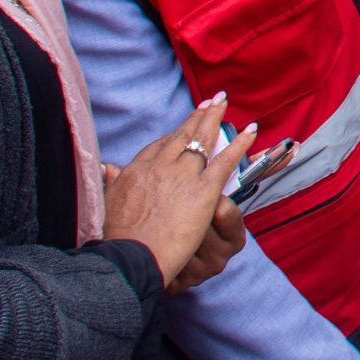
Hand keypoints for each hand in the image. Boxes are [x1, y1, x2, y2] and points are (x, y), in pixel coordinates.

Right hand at [102, 96, 252, 285]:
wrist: (132, 257)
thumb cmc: (119, 238)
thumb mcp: (108, 204)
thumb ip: (111, 182)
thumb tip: (108, 167)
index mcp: (137, 170)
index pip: (160, 145)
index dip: (175, 132)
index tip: (185, 124)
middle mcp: (160, 166)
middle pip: (182, 136)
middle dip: (197, 117)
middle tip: (210, 102)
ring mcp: (183, 176)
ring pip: (202, 140)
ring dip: (214, 118)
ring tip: (223, 102)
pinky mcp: (204, 190)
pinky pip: (226, 160)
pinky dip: (241, 144)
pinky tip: (252, 131)